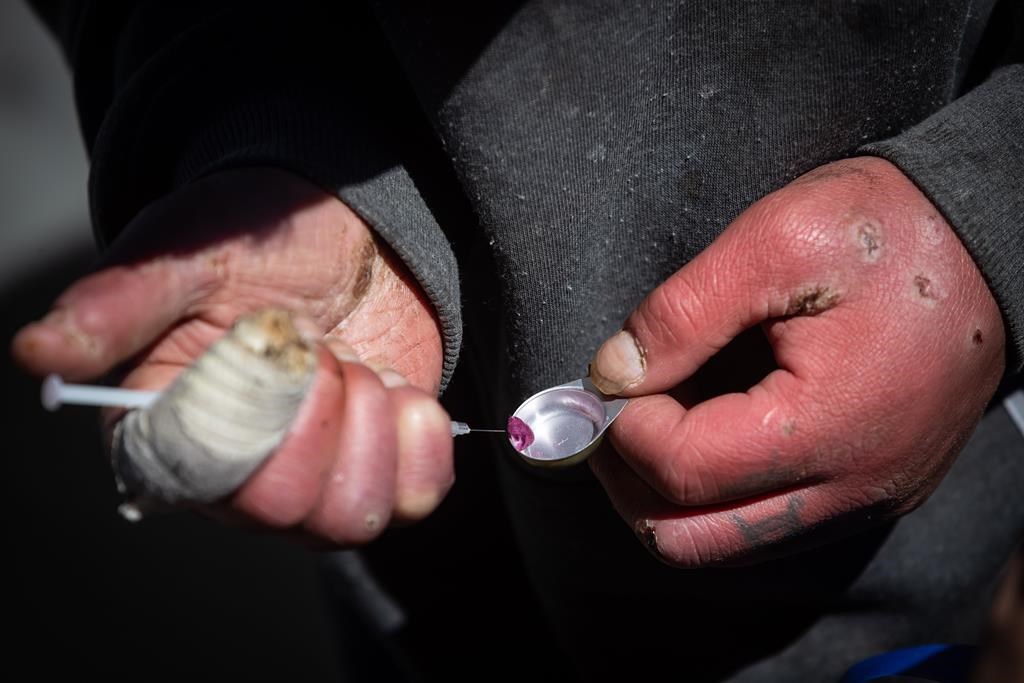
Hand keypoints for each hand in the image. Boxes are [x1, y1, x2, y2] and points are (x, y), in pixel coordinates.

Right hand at [12, 167, 452, 543]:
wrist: (350, 229)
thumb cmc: (257, 236)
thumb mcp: (188, 252)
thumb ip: (118, 303)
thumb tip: (35, 352)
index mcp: (167, 424)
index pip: (198, 481)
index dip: (253, 423)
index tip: (282, 351)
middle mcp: (235, 468)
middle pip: (281, 509)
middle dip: (319, 414)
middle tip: (323, 349)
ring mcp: (313, 476)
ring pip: (348, 518)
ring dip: (371, 428)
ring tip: (361, 367)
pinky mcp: (379, 467)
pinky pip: (415, 499)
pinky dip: (422, 442)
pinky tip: (405, 391)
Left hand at [588, 157, 1004, 566]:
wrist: (991, 241)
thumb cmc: (889, 231)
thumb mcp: (775, 241)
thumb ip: (682, 313)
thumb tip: (610, 374)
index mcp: (828, 426)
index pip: (683, 470)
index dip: (624, 427)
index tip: (608, 381)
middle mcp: (851, 485)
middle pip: (693, 538)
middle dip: (629, 482)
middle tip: (612, 419)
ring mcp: (864, 496)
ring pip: (726, 542)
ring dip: (666, 494)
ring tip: (650, 423)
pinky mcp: (870, 488)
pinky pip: (768, 522)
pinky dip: (714, 492)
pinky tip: (701, 430)